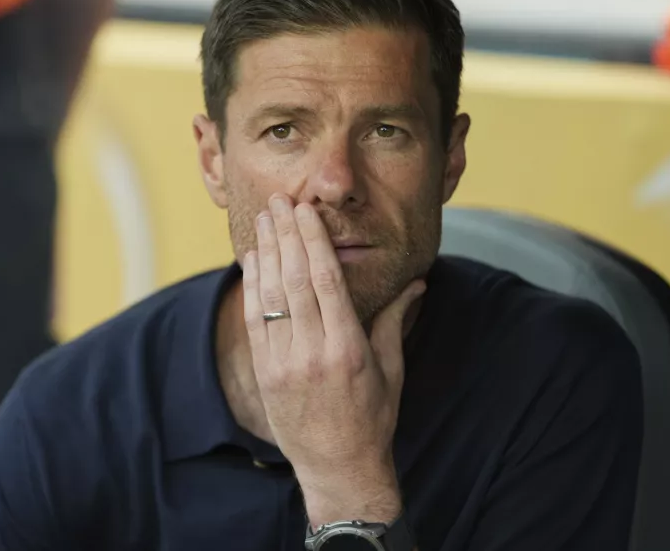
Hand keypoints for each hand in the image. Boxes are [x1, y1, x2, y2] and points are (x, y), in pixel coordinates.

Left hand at [242, 194, 425, 526]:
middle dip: (286, 234)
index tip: (306, 210)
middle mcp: (313, 352)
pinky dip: (252, 286)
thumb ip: (396, 320)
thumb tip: (418, 281)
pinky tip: (253, 260)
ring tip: (265, 219)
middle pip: (294, 279)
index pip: (326, 280)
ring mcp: (284, 363)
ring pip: (270, 294)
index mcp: (348, 348)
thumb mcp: (392, 370)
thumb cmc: (373, 418)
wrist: (338, 468)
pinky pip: (255, 320)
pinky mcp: (265, 373)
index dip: (313, 239)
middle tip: (281, 200)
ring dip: (266, 252)